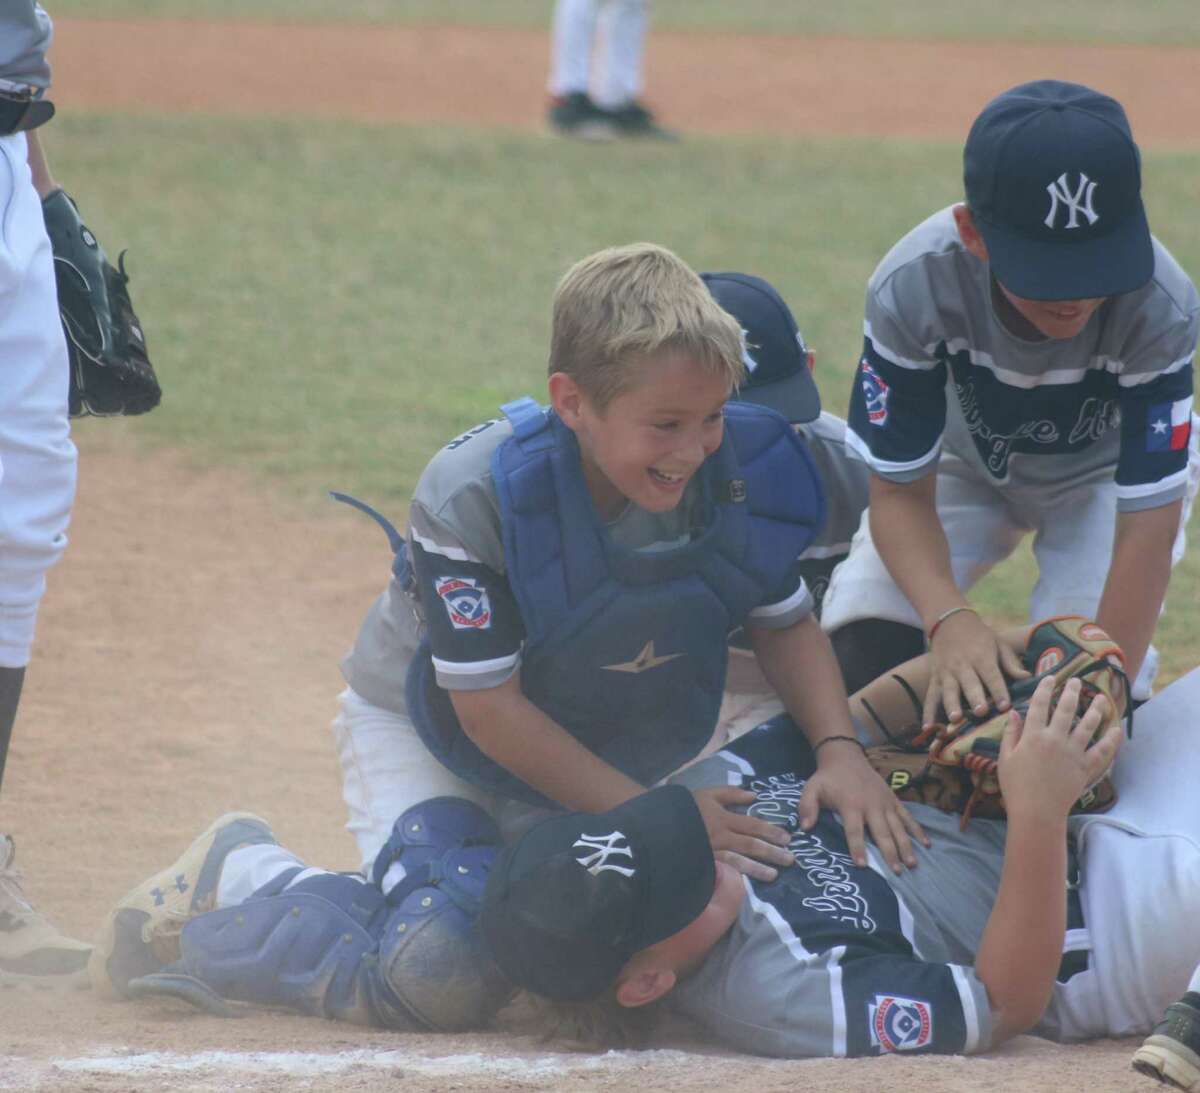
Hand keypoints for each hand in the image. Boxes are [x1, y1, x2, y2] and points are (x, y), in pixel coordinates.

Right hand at [691, 786, 795, 882]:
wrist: (658, 824)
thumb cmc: (686, 808)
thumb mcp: (707, 794)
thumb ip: (731, 794)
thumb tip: (753, 796)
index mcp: (723, 817)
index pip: (752, 825)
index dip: (771, 831)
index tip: (787, 838)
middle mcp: (720, 835)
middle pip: (750, 845)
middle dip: (771, 852)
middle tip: (790, 859)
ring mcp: (711, 852)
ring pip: (739, 861)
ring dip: (758, 868)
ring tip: (774, 875)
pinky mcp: (703, 865)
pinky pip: (722, 871)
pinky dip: (736, 877)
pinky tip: (747, 884)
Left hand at [796, 743, 928, 872]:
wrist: (845, 756)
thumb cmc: (828, 778)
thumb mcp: (811, 789)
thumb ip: (806, 807)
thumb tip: (805, 828)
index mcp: (850, 805)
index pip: (854, 830)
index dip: (857, 847)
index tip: (862, 865)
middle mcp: (870, 805)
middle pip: (881, 832)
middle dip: (889, 852)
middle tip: (896, 872)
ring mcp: (885, 803)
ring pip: (898, 827)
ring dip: (906, 845)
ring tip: (912, 864)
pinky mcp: (893, 800)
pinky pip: (908, 816)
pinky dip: (917, 830)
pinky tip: (926, 844)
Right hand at [925, 610, 1028, 728]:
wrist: (950, 622)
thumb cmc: (980, 636)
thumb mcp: (999, 643)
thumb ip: (1011, 662)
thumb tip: (1029, 678)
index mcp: (981, 657)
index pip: (991, 675)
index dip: (999, 690)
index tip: (1005, 706)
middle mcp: (962, 665)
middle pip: (969, 683)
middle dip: (975, 697)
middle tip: (981, 711)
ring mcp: (946, 672)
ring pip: (948, 690)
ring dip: (951, 704)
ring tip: (955, 718)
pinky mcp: (935, 678)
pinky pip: (930, 696)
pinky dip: (927, 711)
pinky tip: (927, 726)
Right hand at [998, 677, 1123, 822]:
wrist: (1037, 811)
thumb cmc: (1016, 786)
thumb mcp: (1005, 758)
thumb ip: (1010, 734)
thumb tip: (1014, 713)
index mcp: (1033, 736)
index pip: (1040, 705)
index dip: (1045, 688)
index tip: (1051, 678)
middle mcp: (1055, 739)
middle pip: (1066, 709)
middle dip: (1072, 692)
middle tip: (1077, 682)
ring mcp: (1073, 752)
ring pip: (1088, 725)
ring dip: (1095, 710)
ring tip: (1100, 699)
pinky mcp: (1085, 767)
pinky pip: (1102, 750)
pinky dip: (1111, 740)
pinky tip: (1116, 729)